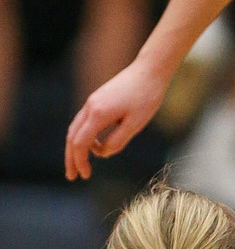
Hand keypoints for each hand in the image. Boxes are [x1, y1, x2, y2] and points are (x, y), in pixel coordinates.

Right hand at [65, 60, 167, 180]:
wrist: (148, 71)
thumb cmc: (146, 98)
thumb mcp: (135, 124)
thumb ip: (117, 140)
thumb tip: (102, 153)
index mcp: (98, 114)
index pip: (81, 143)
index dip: (80, 161)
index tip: (84, 176)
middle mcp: (90, 107)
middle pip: (72, 137)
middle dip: (71, 158)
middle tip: (73, 177)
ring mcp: (92, 103)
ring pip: (76, 129)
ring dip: (76, 148)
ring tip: (81, 165)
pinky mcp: (97, 100)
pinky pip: (84, 122)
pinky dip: (85, 137)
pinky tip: (94, 147)